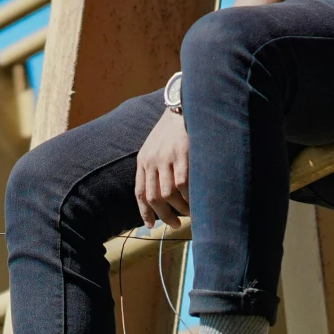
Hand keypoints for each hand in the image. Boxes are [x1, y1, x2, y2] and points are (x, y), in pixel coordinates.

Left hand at [134, 108, 189, 226]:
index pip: (140, 192)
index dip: (144, 212)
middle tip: (174, 224)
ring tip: (188, 214)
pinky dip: (187, 197)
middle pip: (153, 197)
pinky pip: (182, 184)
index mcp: (143, 160)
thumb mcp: (155, 147)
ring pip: (167, 194)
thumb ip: (154, 167)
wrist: (182, 107)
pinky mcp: (181, 155)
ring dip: (178, 209)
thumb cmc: (171, 130)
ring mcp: (166, 158)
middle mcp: (151, 161)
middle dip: (163, 215)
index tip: (150, 226)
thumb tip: (160, 194)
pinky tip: (194, 201)